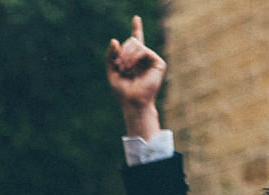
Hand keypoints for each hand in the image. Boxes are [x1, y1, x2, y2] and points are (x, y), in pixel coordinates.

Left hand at [105, 16, 164, 139]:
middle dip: (122, 52)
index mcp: (134, 59)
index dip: (136, 29)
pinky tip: (131, 69)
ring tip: (125, 70)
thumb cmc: (122, 90)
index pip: (135, 41)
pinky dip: (134, 58)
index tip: (136, 18)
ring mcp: (151, 59)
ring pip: (136, 44)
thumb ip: (111, 56)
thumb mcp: (111, 71)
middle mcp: (144, 57)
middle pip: (131, 41)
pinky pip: (143, 50)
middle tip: (120, 67)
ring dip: (126, 56)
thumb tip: (114, 40)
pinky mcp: (158, 62)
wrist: (132, 102)